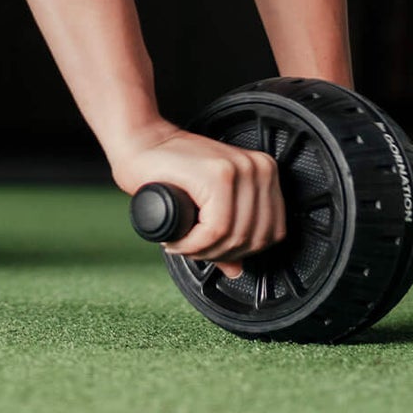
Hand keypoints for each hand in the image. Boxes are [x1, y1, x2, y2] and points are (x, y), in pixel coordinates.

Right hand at [112, 123, 285, 279]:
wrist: (140, 143)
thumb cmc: (169, 170)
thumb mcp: (208, 203)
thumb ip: (227, 233)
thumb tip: (237, 269)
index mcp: (264, 172)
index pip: (271, 233)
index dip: (240, 253)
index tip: (212, 251)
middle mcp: (258, 168)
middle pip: (254, 238)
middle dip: (220, 254)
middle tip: (193, 249)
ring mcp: (240, 169)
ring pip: (235, 236)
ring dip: (204, 251)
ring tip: (184, 245)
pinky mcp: (219, 175)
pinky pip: (217, 230)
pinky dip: (195, 244)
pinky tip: (178, 241)